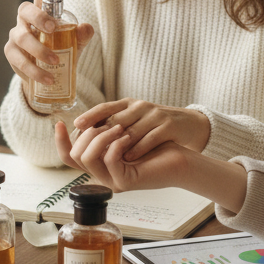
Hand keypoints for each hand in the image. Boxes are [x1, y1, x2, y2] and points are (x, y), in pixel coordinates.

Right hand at [4, 0, 93, 104]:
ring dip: (39, 49)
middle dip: (38, 17)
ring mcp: (16, 35)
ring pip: (21, 37)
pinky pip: (20, 59)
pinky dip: (34, 70)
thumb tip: (85, 28)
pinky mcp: (11, 53)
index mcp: (41, 10)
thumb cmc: (60, 50)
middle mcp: (25, 19)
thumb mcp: (74, 42)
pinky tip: (47, 78)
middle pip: (25, 9)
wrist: (45, 74)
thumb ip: (81, 35)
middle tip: (53, 29)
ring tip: (55, 62)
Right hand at [54, 120, 189, 192]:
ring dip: (100, 136)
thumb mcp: (121, 134)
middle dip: (86, 133)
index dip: (60, 141)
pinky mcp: (124, 182)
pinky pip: (109, 160)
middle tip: (108, 123)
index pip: (68, 157)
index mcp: (98, 165)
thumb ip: (103, 131)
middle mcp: (101, 176)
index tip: (59, 122)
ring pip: (88, 158)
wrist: (177, 160)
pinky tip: (127, 136)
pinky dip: (115, 143)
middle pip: (74, 155)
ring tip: (119, 127)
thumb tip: (81, 121)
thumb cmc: (152, 145)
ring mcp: (111, 181)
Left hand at [73, 99, 210, 159]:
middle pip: (116, 119)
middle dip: (101, 134)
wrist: (187, 125)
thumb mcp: (133, 121)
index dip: (90, 116)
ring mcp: (154, 115)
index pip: (105, 107)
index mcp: (127, 104)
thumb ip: (113, 127)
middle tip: (90, 148)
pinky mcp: (168, 125)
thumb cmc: (154, 126)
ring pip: (131, 130)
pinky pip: (150, 137)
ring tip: (108, 157)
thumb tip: (84, 138)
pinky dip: (138, 149)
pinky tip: (130, 158)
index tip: (76, 125)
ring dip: (119, 144)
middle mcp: (139, 106)